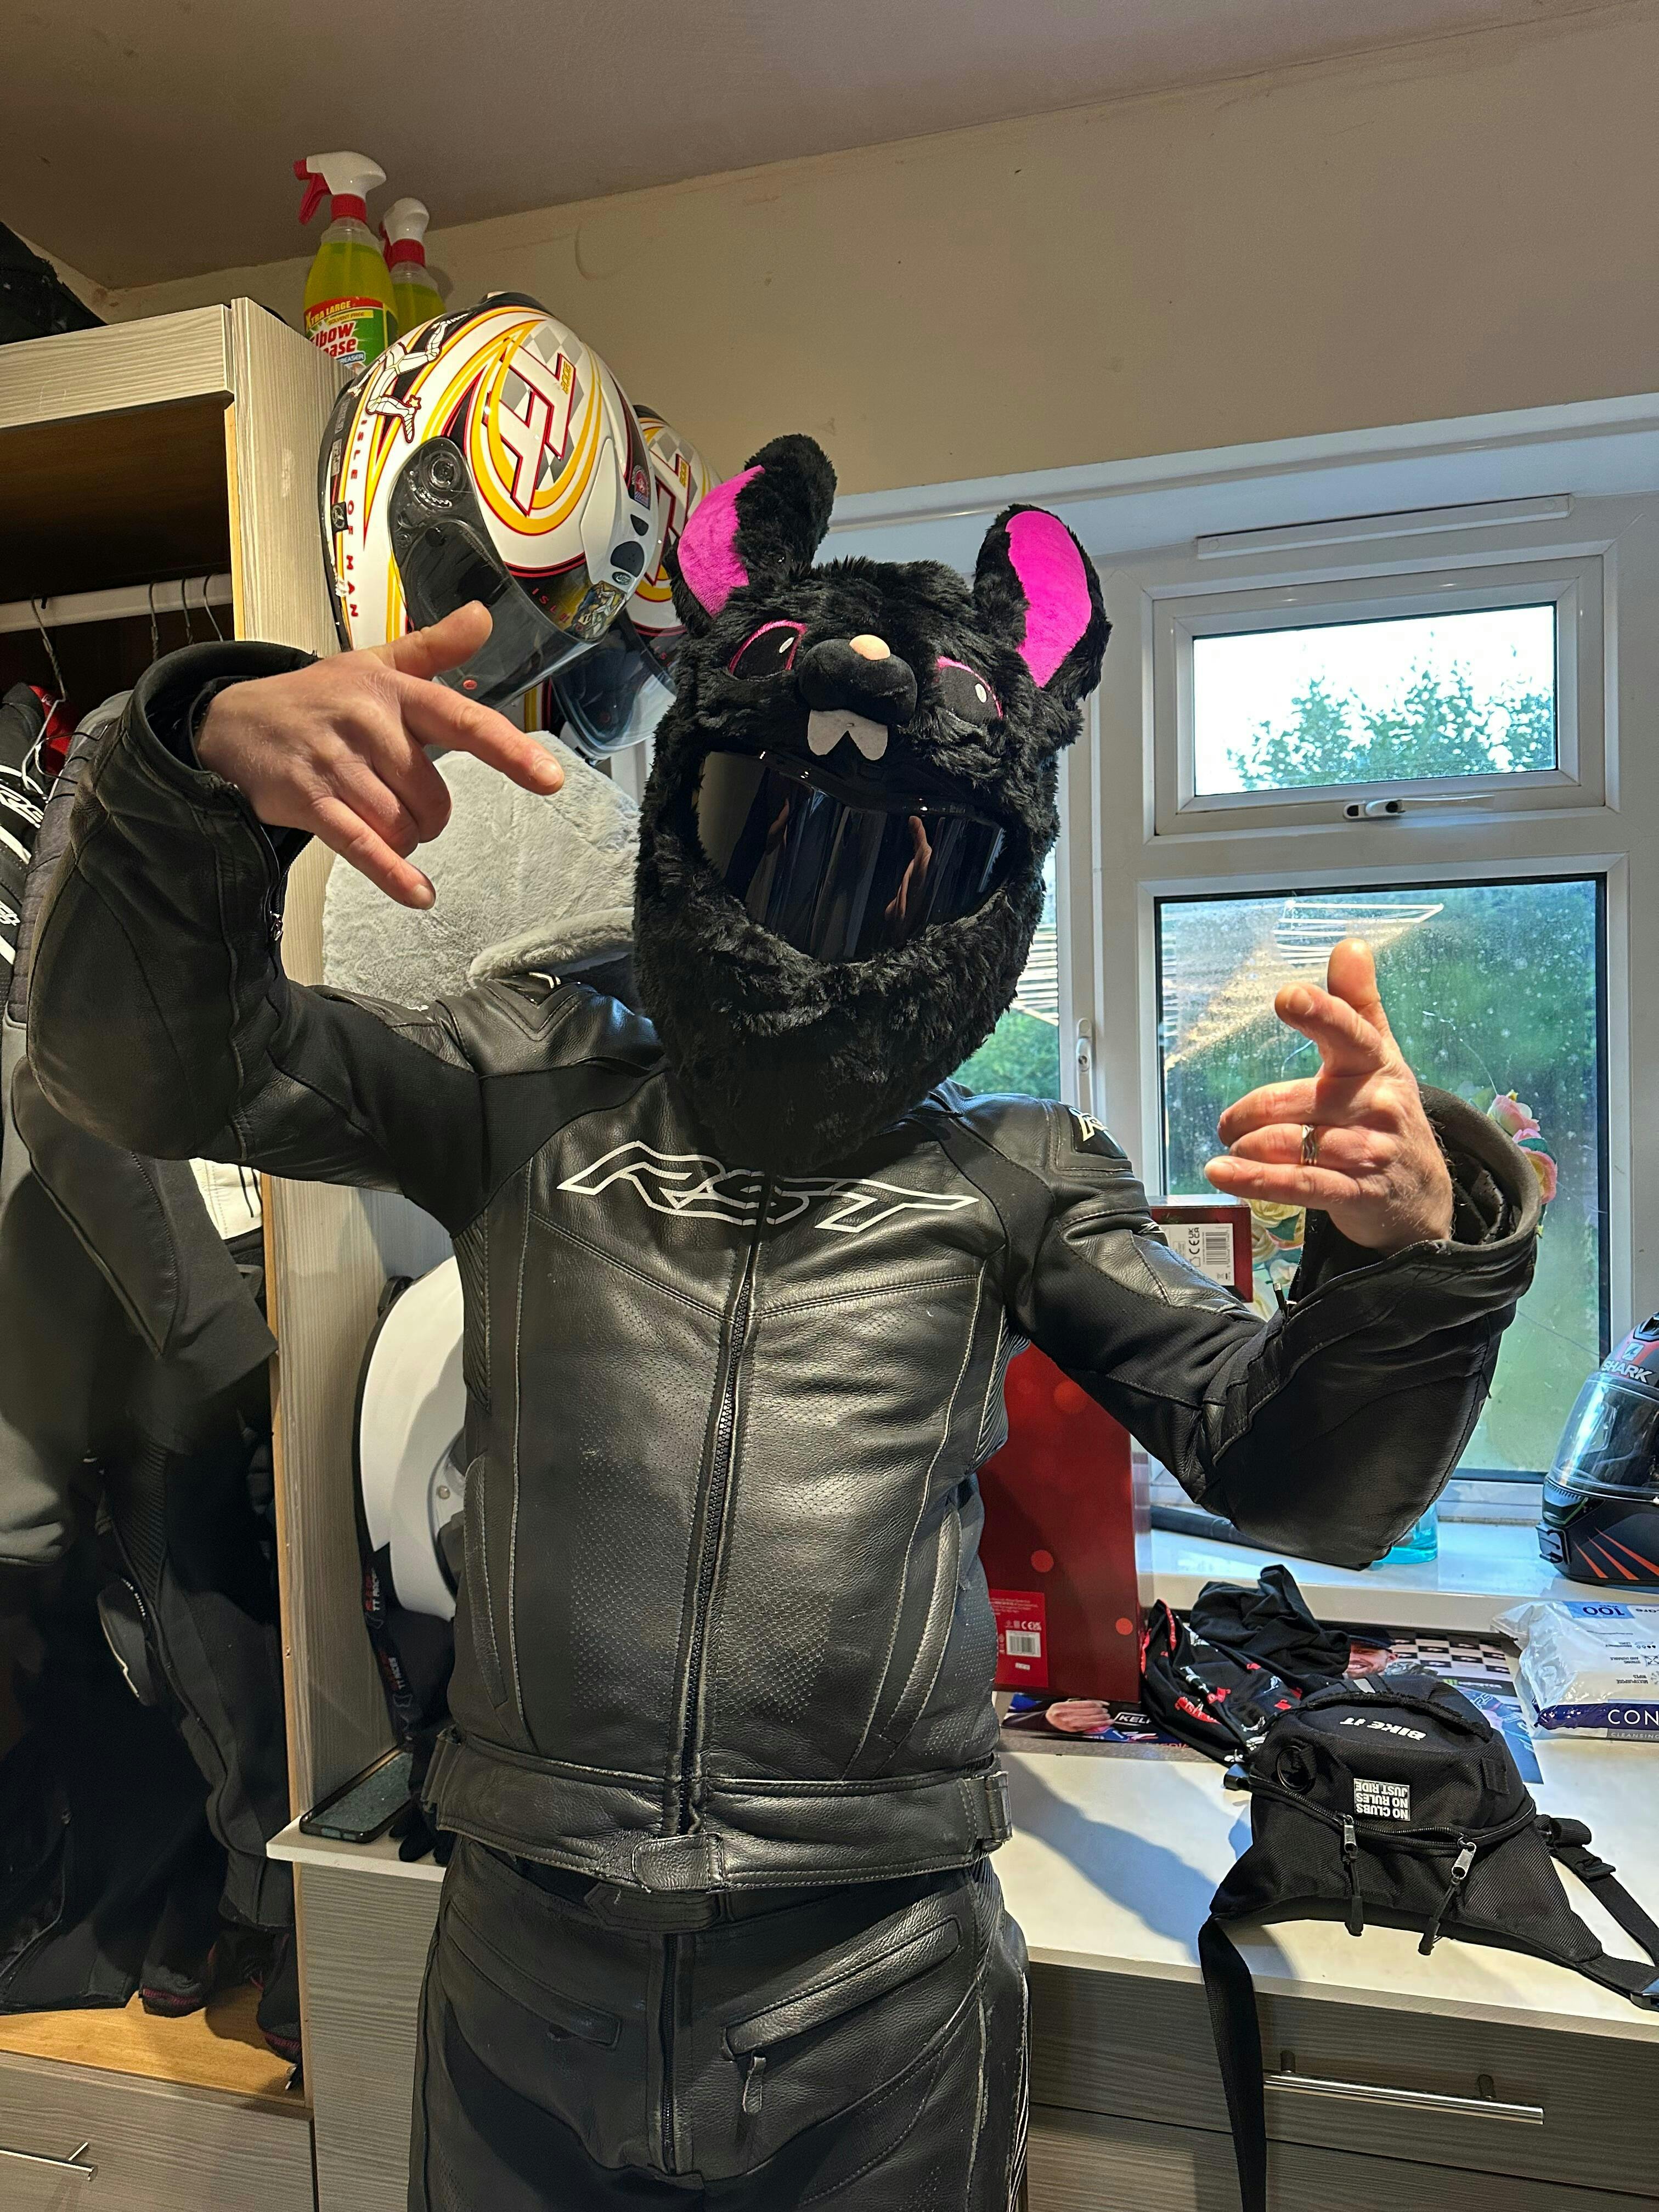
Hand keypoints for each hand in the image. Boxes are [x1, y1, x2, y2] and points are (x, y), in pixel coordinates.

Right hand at [196, 603, 561, 907]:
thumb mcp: (375, 664)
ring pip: (402, 827)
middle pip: (433, 797)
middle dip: (428, 815)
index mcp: (393, 690)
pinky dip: (393, 875)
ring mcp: (336, 764)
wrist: (232, 723)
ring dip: (402, 840)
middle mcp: (367, 724)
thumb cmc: (318, 699)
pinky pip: (363, 846)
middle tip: (401, 801)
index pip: (462, 720)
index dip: (509, 751)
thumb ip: (434, 648)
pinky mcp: (308, 800)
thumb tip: (483, 616)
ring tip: (376, 818)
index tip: (550, 779)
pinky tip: (419, 895)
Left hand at [1203, 938, 1453, 1253]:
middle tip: (1229, 1122)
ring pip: (1293, 1144)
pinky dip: (1255, 1180)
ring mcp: (1368, 1152)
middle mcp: (1376, 1106)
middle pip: (1297, 1100)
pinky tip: (1222, 1173)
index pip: (1348, 1031)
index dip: (1319, 1013)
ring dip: (1250, 1147)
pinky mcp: (1356, 1193)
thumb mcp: (1379, 1055)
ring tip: (1232, 1147)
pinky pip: (1300, 1184)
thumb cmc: (1386, 1113)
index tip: (1289, 997)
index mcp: (1376, 1063)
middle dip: (1251, 1112)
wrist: (1422, 1194)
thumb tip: (1349, 945)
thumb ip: (1356, 1002)